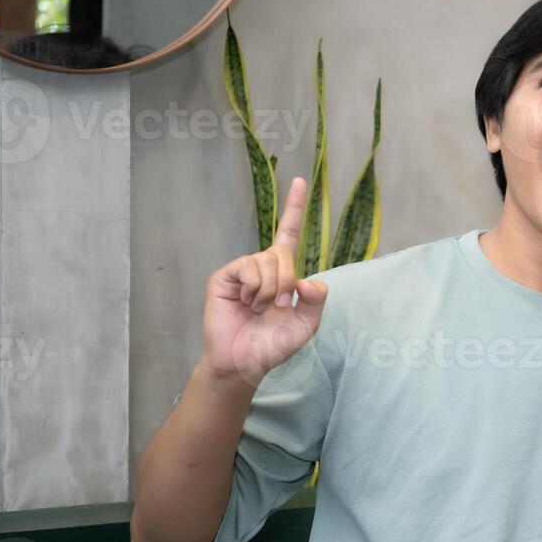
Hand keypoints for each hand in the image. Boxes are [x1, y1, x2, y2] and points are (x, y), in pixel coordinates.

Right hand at [201, 177, 327, 388]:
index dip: (294, 208)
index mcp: (283, 273)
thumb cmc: (273, 344)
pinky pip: (248, 269)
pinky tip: (245, 303)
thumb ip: (316, 302)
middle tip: (276, 307)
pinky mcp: (225, 276)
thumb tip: (309, 280)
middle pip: (284, 254)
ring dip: (268, 291)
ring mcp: (243, 270)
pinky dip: (254, 290)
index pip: (290, 234)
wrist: (244, 362)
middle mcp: (263, 266)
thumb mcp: (305, 326)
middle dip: (285, 282)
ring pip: (267, 262)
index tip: (299, 179)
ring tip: (257, 308)